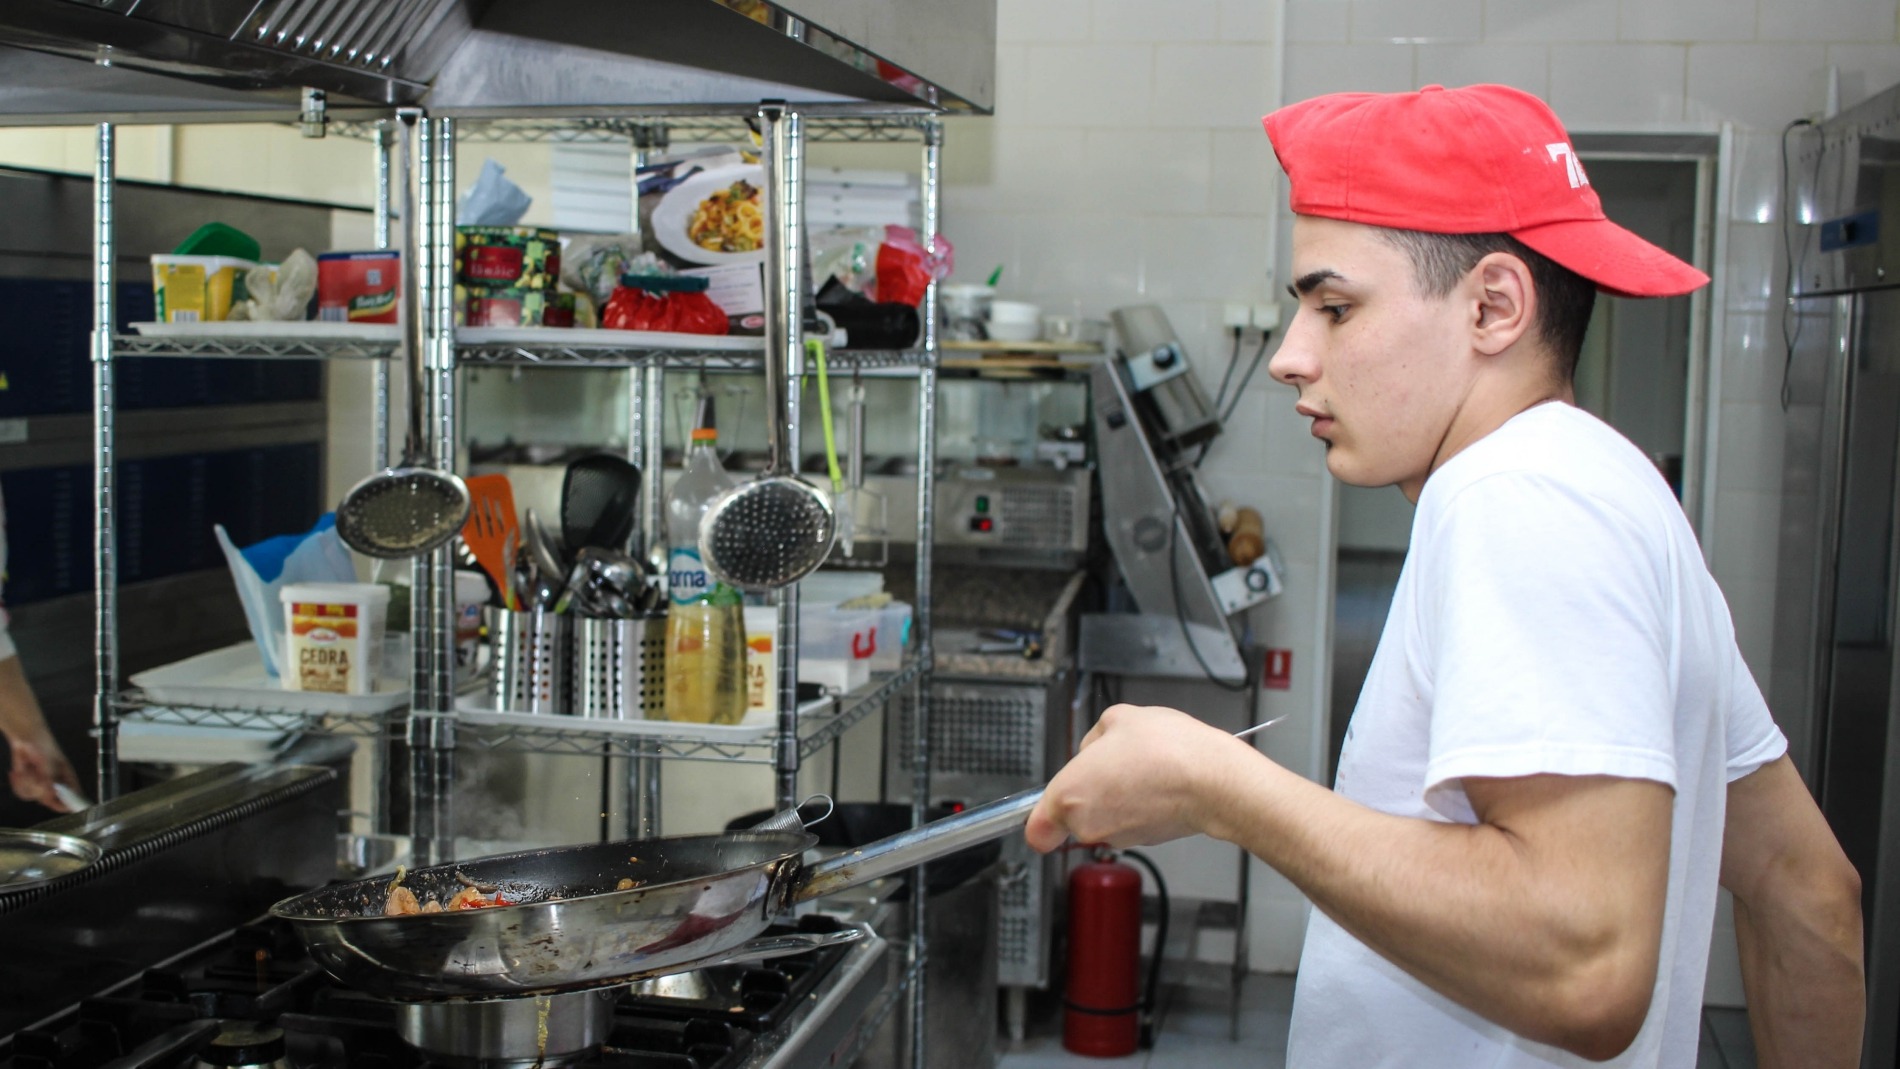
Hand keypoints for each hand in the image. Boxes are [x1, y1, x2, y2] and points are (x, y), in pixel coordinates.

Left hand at [8, 731, 80, 811]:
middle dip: (39, 788)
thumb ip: (50, 780)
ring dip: (26, 783)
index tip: (64, 807)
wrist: (26, 738)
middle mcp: (55, 784)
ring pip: (34, 796)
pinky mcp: (28, 784)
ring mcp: (41, 784)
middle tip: (36, 775)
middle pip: (49, 799)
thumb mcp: (49, 762)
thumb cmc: (44, 745)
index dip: (69, 803)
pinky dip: (17, 783)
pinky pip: (22, 793)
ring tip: (26, 770)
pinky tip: (17, 772)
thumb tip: (49, 795)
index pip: (73, 796)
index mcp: (67, 778)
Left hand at [1025, 703, 1254, 852]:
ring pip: (1104, 816)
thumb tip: (1096, 746)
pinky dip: (1139, 805)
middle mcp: (1089, 825)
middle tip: (1111, 763)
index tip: (1044, 809)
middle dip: (1088, 787)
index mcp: (1069, 796)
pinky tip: (1156, 782)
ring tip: (1141, 769)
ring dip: (1116, 796)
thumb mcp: (1117, 718)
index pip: (1036, 830)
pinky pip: (1130, 821)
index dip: (1040, 818)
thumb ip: (1094, 737)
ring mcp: (1119, 836)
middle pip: (1073, 813)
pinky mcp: (1147, 840)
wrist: (1213, 780)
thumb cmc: (1167, 751)